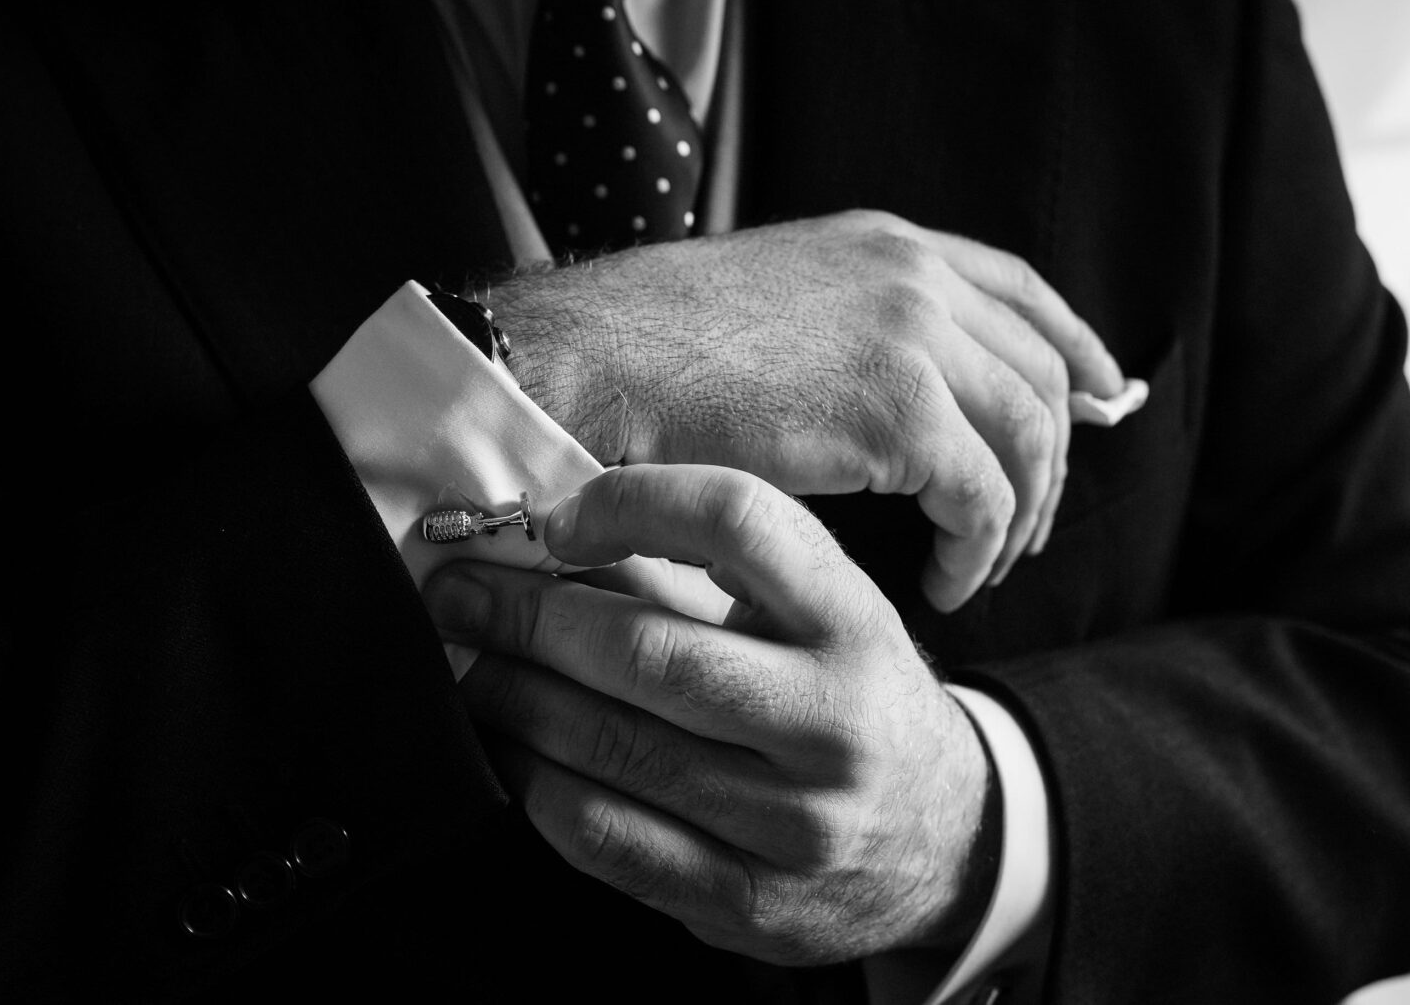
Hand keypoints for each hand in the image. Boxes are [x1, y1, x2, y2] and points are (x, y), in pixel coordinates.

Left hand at [425, 464, 998, 964]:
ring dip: (515, 700)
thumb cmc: (857, 700)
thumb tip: (555, 538)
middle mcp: (834, 723)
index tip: (555, 520)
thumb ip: (705, 575)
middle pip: (650, 652)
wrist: (948, 839)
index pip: (739, 521)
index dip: (628, 504)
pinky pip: (611, 841)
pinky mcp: (754, 905)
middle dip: (528, 618)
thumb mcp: (820, 617)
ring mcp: (797, 825)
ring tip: (472, 668)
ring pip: (615, 749)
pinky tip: (514, 752)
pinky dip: (538, 786)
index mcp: (853, 622)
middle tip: (461, 597)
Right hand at [479, 209, 1124, 611]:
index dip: (1076, 350)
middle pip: (1042, 372)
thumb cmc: (653, 352)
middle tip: (1032, 526)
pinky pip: (985, 496)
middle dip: (1053, 458)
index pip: (1024, 291)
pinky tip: (946, 582)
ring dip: (1019, 515)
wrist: (593, 363)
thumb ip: (852, 329)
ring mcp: (913, 337)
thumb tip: (896, 388)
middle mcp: (916, 277)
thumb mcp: (775, 306)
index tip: (1103, 401)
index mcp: (888, 245)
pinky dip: (979, 548)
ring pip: (1029, 438)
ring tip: (982, 568)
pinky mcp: (901, 410)